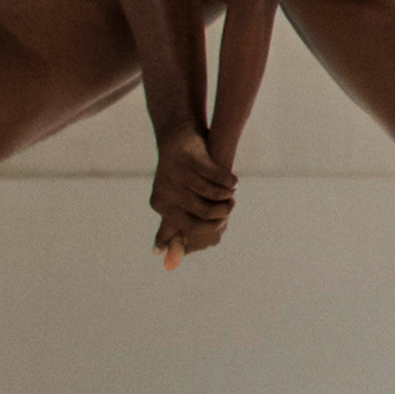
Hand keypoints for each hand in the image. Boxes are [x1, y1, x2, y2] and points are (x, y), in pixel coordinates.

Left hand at [153, 133, 237, 260]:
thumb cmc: (178, 174)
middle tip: (229, 209)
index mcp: (161, 204)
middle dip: (221, 214)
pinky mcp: (191, 157)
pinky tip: (233, 183)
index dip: (209, 230)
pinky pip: (217, 176)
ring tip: (232, 195)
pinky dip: (229, 182)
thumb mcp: (172, 199)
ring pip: (212, 195)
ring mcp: (178, 174)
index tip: (220, 227)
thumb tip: (164, 258)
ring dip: (227, 196)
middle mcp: (166, 191)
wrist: (177, 135)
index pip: (188, 229)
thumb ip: (172, 227)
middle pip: (202, 214)